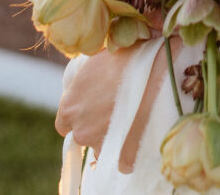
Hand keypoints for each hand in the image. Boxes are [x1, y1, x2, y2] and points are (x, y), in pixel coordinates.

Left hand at [56, 41, 176, 173]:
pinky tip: (139, 132)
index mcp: (69, 106)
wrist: (155, 69)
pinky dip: (129, 151)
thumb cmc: (127, 58)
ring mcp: (101, 145)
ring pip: (103, 148)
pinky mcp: (122, 156)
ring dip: (112, 137)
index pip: (64, 122)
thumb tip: (91, 77)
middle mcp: (80, 130)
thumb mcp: (97, 60)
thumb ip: (87, 77)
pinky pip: (123, 160)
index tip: (92, 108)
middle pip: (83, 135)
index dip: (78, 115)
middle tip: (115, 109)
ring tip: (131, 118)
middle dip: (96, 125)